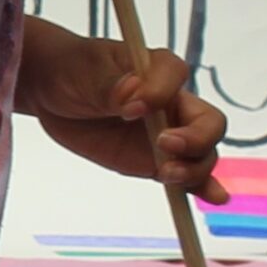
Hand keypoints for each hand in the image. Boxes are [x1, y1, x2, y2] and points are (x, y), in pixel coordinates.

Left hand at [21, 28, 227, 197]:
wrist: (53, 91)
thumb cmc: (73, 70)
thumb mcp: (85, 72)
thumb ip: (110, 85)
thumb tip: (132, 96)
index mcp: (158, 69)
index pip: (176, 77)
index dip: (160, 92)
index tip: (131, 107)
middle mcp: (173, 103)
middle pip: (208, 122)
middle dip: (196, 138)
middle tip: (164, 145)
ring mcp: (169, 134)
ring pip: (202, 154)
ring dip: (194, 168)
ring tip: (166, 175)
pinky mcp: (156, 161)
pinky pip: (187, 176)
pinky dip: (203, 187)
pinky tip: (214, 197)